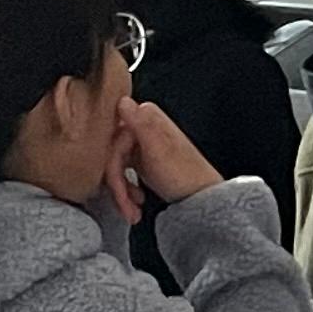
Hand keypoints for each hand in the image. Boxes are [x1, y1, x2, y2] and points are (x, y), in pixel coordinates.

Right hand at [115, 100, 225, 215]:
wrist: (201, 196)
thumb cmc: (186, 174)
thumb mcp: (159, 149)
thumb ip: (141, 124)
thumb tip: (122, 100)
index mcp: (146, 118)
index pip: (113, 142)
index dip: (112, 168)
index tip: (115, 186)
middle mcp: (142, 126)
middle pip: (113, 157)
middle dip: (117, 186)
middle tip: (127, 206)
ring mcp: (140, 142)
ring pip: (116, 168)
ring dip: (122, 193)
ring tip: (133, 211)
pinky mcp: (140, 157)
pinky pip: (122, 173)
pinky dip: (126, 191)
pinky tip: (136, 202)